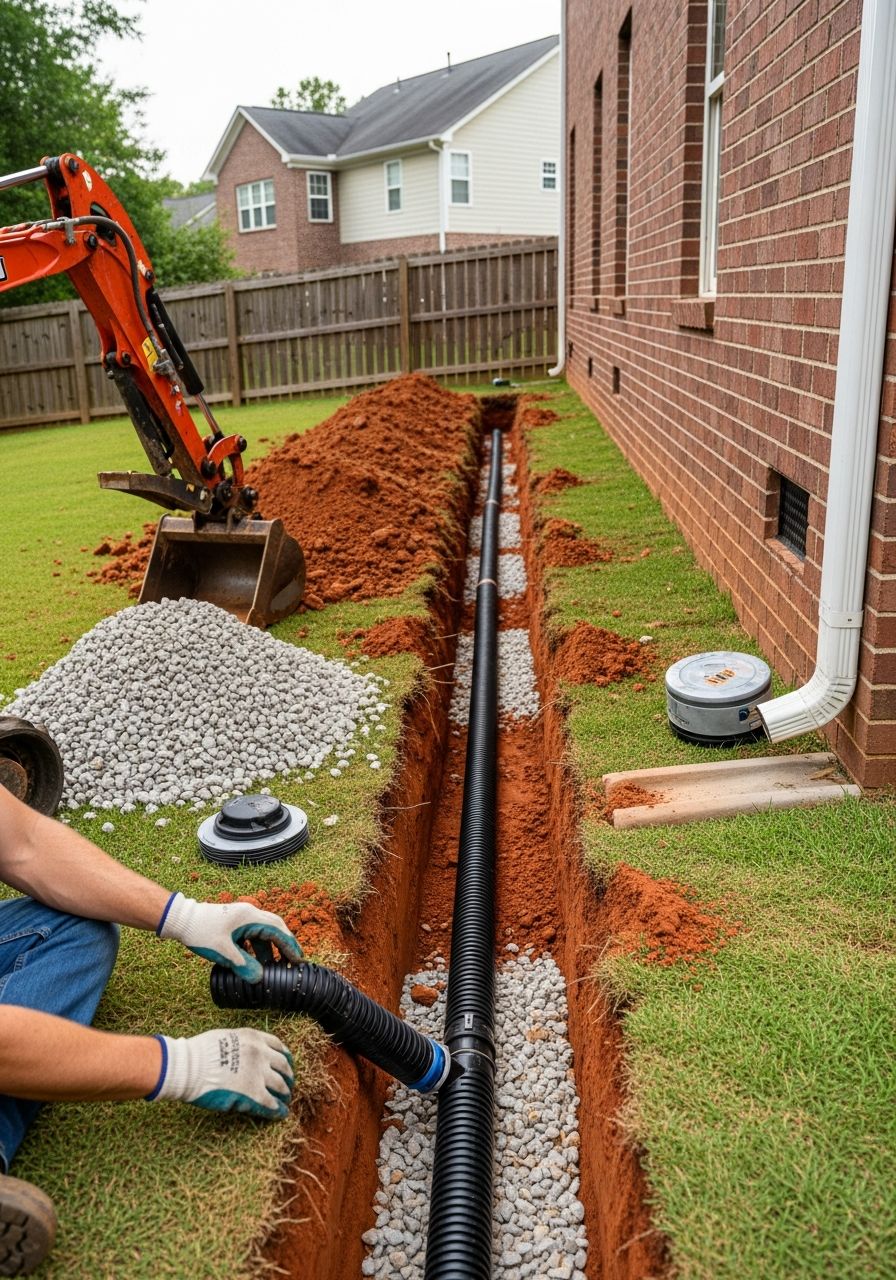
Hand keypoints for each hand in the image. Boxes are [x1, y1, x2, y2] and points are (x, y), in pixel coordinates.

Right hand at [147, 1028, 293, 1118]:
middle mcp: (261, 1053)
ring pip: (281, 1085)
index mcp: (254, 1038)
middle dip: (288, 1075)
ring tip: (286, 1099)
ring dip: (285, 1093)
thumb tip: (244, 1054)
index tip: (287, 1062)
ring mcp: (259, 1073)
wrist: (189, 1066)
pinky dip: (277, 1109)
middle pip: (283, 1065)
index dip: (285, 1056)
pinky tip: (280, 1113)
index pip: (278, 1046)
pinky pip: (271, 1103)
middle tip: (289, 1083)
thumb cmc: (199, 1052)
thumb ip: (240, 1044)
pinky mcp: (253, 1093)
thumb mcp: (226, 1037)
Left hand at [157, 893, 302, 981]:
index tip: (298, 959)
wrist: (181, 920)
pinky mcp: (234, 924)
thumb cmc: (201, 931)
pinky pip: (252, 936)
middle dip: (285, 945)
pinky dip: (257, 949)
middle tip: (294, 961)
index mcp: (250, 917)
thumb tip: (259, 978)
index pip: (278, 930)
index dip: (290, 945)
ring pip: (263, 934)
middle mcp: (249, 914)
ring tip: (273, 967)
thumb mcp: (223, 951)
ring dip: (269, 949)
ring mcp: (242, 919)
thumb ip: (243, 965)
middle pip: (275, 929)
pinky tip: (255, 963)